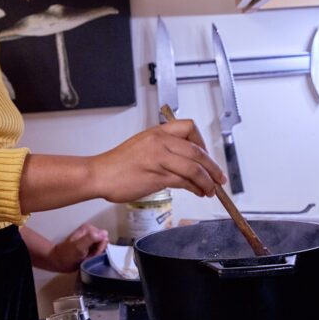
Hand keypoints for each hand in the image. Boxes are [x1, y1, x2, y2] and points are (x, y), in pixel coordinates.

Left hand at [21, 223, 108, 272]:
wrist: (58, 261)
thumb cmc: (67, 254)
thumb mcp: (79, 246)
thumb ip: (91, 238)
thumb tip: (105, 233)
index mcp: (89, 229)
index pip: (104, 238)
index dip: (100, 248)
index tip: (92, 254)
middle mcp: (91, 233)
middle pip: (104, 243)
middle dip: (98, 252)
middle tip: (88, 257)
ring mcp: (91, 240)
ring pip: (102, 249)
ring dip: (96, 256)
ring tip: (87, 259)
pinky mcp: (90, 247)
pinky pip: (98, 252)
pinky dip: (95, 257)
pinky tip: (88, 260)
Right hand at [89, 119, 226, 202]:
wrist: (99, 174)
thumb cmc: (117, 164)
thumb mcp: (143, 147)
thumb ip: (165, 150)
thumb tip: (187, 163)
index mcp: (157, 132)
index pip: (189, 128)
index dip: (203, 143)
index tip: (206, 156)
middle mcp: (160, 142)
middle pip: (197, 151)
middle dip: (213, 167)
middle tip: (219, 177)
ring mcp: (159, 158)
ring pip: (194, 167)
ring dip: (207, 181)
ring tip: (211, 189)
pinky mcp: (157, 176)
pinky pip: (184, 181)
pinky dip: (196, 188)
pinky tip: (198, 191)